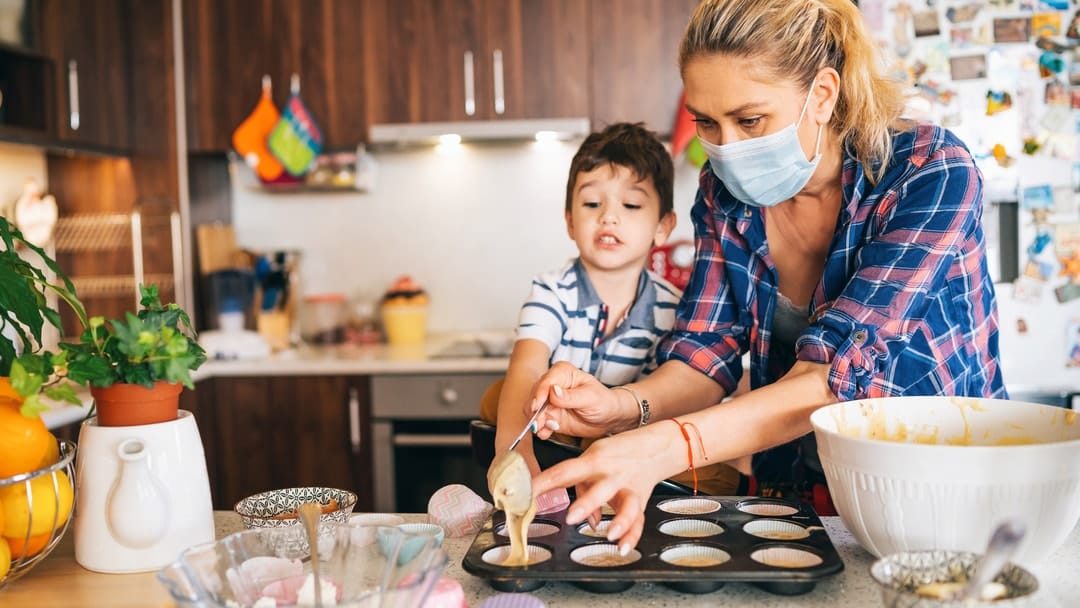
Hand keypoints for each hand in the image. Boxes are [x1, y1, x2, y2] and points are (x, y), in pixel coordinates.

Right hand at [527, 361, 635, 439]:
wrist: (608, 418)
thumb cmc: (603, 402)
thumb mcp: (590, 398)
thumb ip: (571, 396)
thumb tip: (553, 391)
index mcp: (562, 372)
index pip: (545, 382)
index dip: (539, 395)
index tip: (536, 407)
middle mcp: (552, 385)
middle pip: (535, 396)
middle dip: (535, 411)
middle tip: (539, 423)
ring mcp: (549, 401)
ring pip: (534, 411)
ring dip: (536, 421)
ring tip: (543, 429)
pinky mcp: (550, 415)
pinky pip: (539, 423)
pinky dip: (540, 429)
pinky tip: (545, 433)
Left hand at [532, 425, 680, 553]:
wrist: (659, 445)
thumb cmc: (620, 451)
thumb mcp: (596, 456)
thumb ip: (581, 483)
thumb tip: (578, 514)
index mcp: (594, 460)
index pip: (564, 472)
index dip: (544, 484)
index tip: (526, 496)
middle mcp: (613, 474)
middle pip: (600, 488)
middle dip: (586, 503)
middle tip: (571, 517)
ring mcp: (629, 488)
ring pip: (626, 506)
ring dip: (618, 521)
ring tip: (607, 534)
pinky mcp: (642, 500)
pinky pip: (639, 521)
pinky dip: (631, 536)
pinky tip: (622, 547)